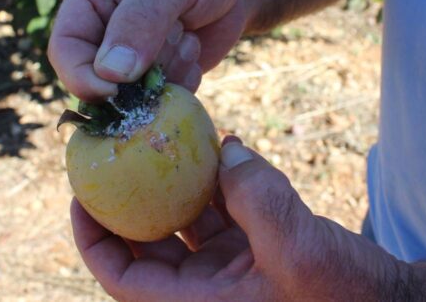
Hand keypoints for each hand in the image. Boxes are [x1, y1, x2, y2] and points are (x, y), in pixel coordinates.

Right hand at [48, 0, 251, 100]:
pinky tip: (193, 51)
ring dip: (165, 75)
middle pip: (96, 82)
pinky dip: (180, 86)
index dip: (82, 77)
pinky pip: (158, 103)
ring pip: (131, 98)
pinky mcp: (155, 79)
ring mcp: (129, 61)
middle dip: (137, 75)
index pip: (65, 51)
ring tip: (187, 37)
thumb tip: (111, 72)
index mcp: (89, 2)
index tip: (115, 90)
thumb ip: (141, 18)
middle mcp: (102, 34)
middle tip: (175, 38)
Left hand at [71, 137, 410, 300]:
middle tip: (118, 153)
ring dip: (177, 182)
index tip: (82, 193)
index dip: (94, 237)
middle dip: (128, 200)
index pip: (123, 276)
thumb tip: (226, 149)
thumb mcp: (296, 249)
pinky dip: (219, 182)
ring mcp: (228, 270)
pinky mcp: (252, 250)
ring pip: (184, 221)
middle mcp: (205, 292)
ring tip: (168, 139)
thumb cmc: (343, 296)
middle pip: (145, 243)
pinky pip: (221, 211)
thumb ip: (257, 198)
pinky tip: (225, 148)